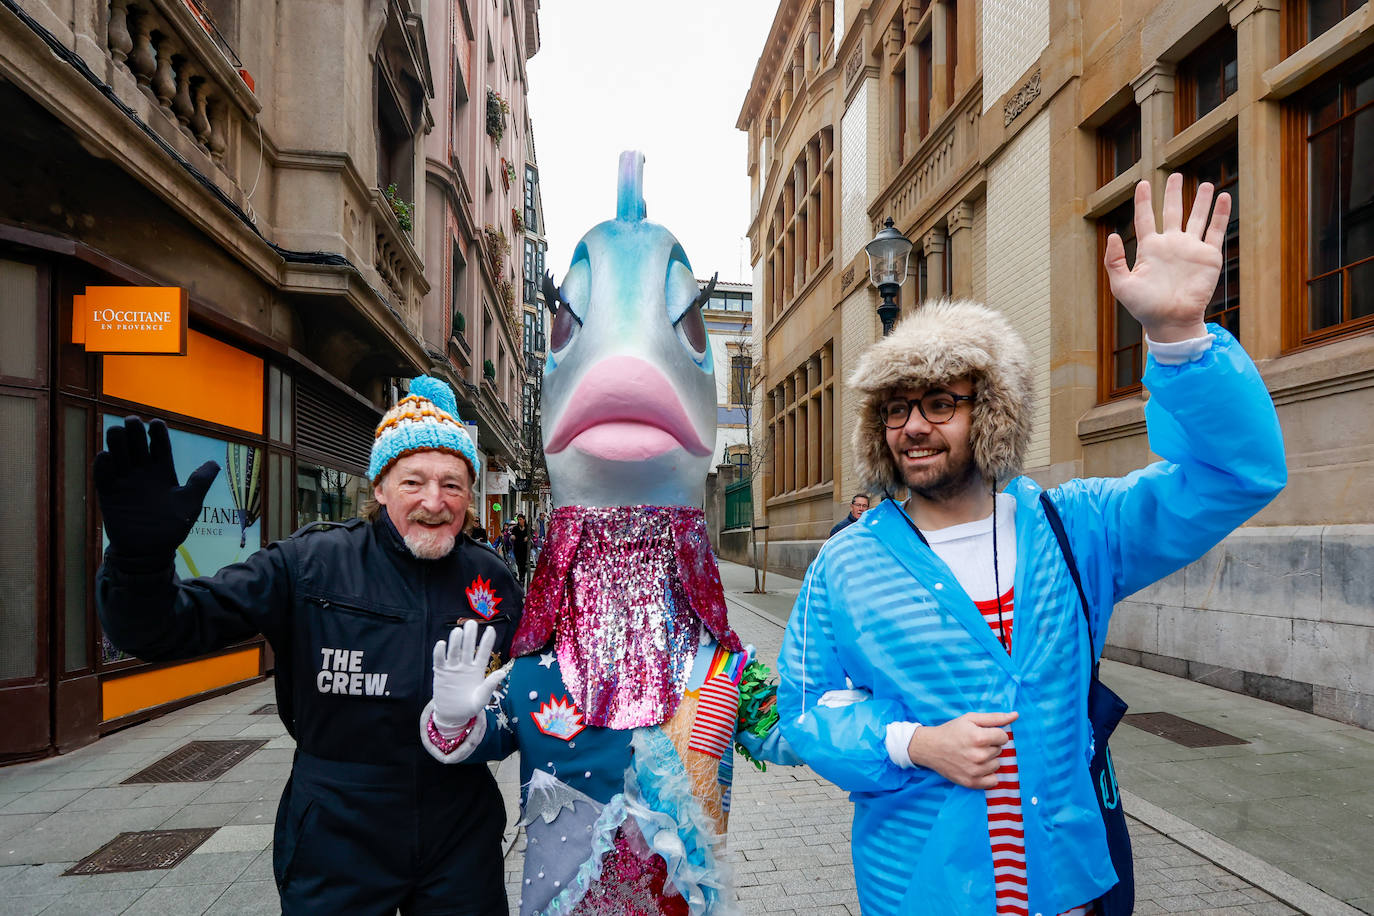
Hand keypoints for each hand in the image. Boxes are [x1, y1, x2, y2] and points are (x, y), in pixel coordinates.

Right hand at [93, 417, 219, 559]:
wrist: (150, 551)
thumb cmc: (172, 526)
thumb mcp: (190, 503)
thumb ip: (200, 482)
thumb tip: (214, 463)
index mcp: (162, 471)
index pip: (160, 446)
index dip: (158, 433)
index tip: (156, 423)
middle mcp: (142, 472)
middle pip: (137, 445)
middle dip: (134, 432)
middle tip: (133, 421)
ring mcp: (124, 482)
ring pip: (118, 455)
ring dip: (116, 442)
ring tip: (117, 432)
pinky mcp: (109, 494)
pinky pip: (103, 477)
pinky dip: (103, 466)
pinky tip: (105, 457)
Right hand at [432, 621, 505, 730]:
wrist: (453, 715)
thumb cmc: (470, 706)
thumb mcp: (482, 698)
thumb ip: (490, 685)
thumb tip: (502, 672)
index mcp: (478, 669)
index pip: (483, 652)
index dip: (487, 641)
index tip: (491, 629)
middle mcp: (466, 665)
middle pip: (468, 648)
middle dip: (470, 636)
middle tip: (471, 623)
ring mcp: (453, 668)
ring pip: (454, 651)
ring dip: (456, 641)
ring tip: (458, 631)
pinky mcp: (441, 672)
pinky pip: (440, 660)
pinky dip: (439, 652)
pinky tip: (442, 644)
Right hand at [907, 711, 1017, 788]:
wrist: (930, 748)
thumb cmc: (952, 731)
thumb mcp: (971, 719)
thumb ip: (995, 718)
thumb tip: (1015, 715)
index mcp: (979, 738)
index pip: (1003, 737)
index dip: (995, 734)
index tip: (983, 734)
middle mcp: (978, 756)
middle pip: (1000, 751)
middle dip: (990, 746)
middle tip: (974, 744)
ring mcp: (975, 771)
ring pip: (997, 765)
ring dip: (989, 760)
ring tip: (974, 755)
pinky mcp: (971, 782)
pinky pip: (993, 781)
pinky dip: (988, 775)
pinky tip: (977, 767)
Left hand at [1105, 173, 1229, 342]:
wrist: (1171, 321)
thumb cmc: (1144, 307)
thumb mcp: (1121, 285)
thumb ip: (1113, 261)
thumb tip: (1112, 236)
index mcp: (1149, 249)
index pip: (1145, 218)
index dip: (1143, 201)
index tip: (1143, 184)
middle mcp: (1170, 245)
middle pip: (1172, 212)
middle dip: (1173, 194)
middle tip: (1175, 175)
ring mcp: (1190, 249)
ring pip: (1196, 218)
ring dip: (1200, 201)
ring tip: (1203, 184)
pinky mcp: (1208, 256)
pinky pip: (1216, 231)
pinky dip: (1220, 214)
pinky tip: (1224, 197)